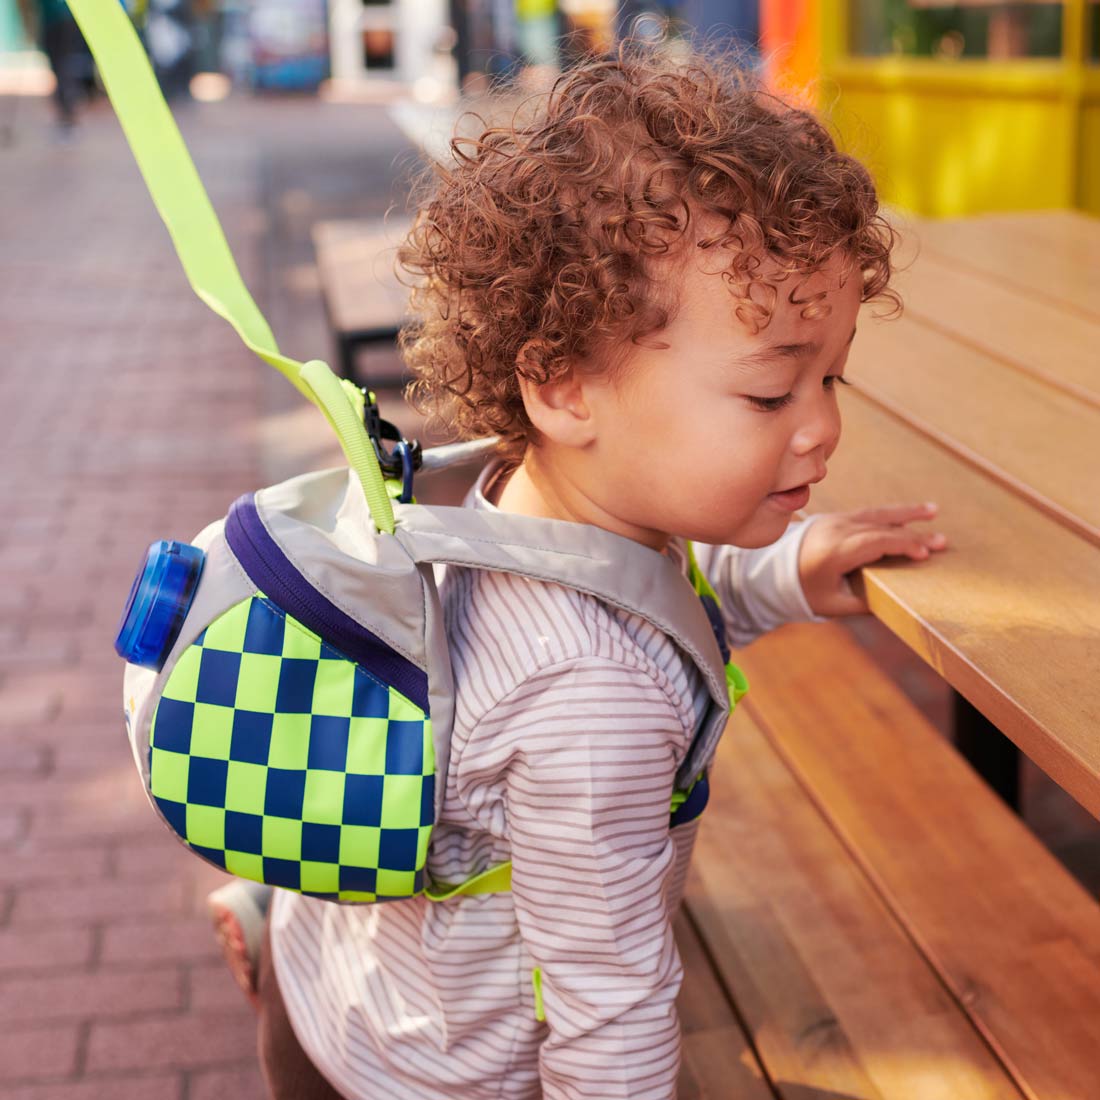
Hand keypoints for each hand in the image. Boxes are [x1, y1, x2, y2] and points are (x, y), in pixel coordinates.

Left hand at [798, 503, 947, 616]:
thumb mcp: (833, 605)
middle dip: (912, 534)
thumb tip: (897, 603)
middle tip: (942, 542)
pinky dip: (890, 513)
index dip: (902, 545)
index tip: (925, 553)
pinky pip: (867, 513)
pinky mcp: (835, 518)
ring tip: (932, 511)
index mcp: (834, 552)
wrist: (773, 570)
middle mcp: (835, 531)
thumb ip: (863, 604)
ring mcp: (835, 521)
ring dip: (905, 512)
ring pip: (875, 514)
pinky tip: (910, 514)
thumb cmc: (805, 592)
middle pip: (880, 527)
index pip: (875, 542)